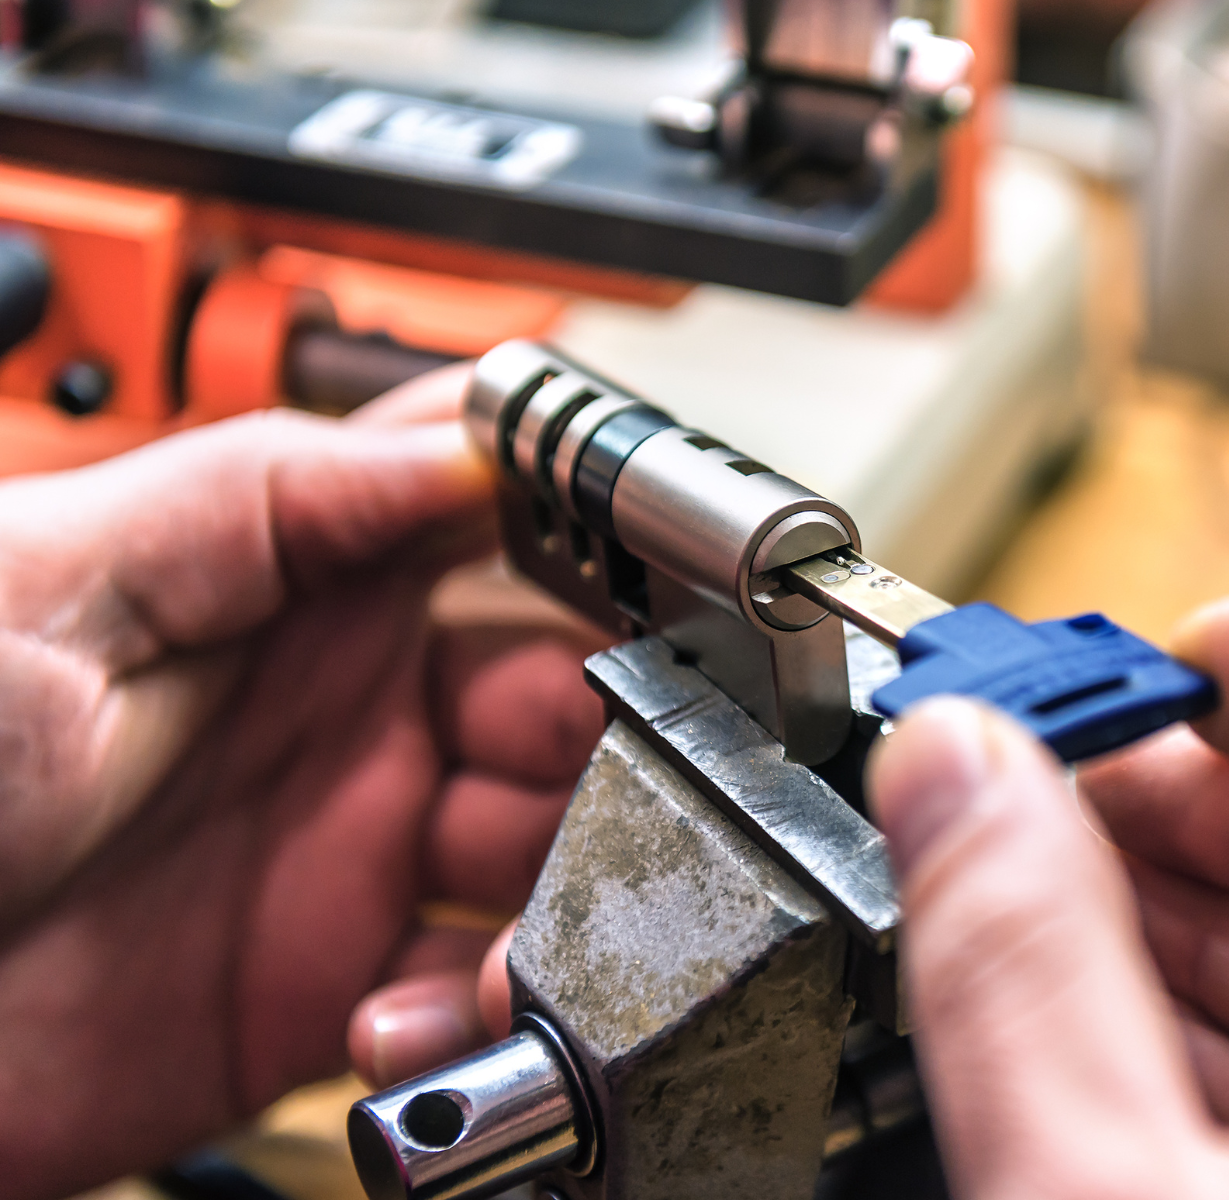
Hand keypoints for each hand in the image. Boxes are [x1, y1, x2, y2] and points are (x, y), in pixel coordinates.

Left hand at [0, 371, 604, 1199]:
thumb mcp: (56, 579)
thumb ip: (267, 501)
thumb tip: (454, 444)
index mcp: (294, 585)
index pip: (497, 535)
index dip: (599, 555)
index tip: (667, 598)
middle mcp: (344, 713)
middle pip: (566, 701)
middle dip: (617, 740)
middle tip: (617, 784)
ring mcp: (345, 851)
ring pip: (549, 850)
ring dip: (573, 885)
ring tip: (516, 927)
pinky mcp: (326, 986)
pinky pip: (473, 991)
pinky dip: (483, 1009)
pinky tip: (403, 1016)